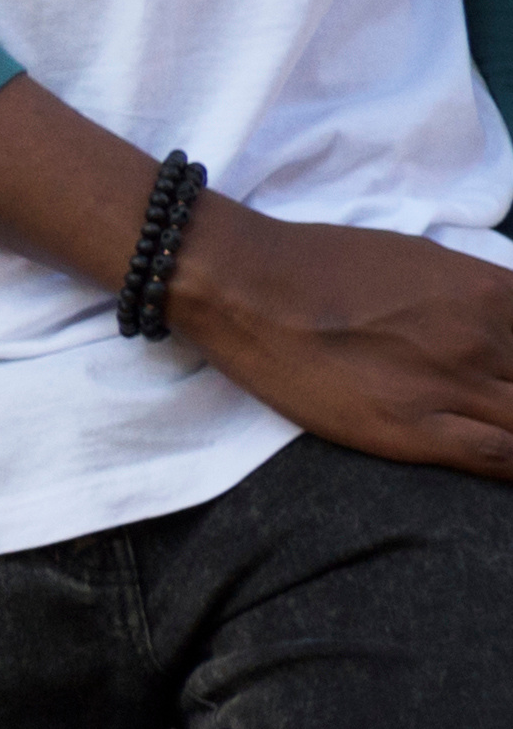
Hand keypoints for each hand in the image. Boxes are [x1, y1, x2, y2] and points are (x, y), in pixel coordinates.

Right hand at [178, 196, 512, 478]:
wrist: (243, 281)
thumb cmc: (321, 265)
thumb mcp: (422, 260)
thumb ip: (476, 299)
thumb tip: (501, 329)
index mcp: (490, 291)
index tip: (508, 379)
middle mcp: (484, 336)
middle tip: (490, 403)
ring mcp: (452, 383)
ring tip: (491, 427)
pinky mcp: (413, 427)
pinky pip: (500, 459)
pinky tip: (505, 468)